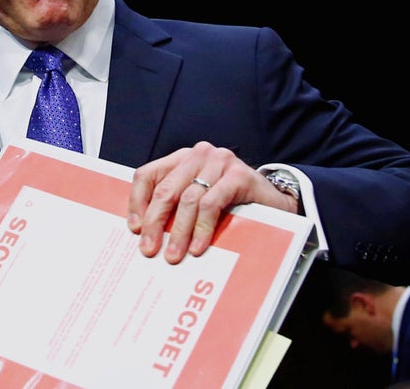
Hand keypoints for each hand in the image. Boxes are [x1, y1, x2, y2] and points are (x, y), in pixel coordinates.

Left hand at [126, 141, 297, 263]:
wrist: (274, 202)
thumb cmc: (231, 203)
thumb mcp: (198, 199)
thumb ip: (175, 205)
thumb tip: (146, 233)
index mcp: (182, 158)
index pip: (148, 175)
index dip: (137, 202)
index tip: (135, 229)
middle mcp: (199, 155)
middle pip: (166, 189)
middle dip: (155, 222)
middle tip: (150, 249)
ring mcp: (220, 162)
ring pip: (188, 199)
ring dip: (179, 232)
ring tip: (175, 255)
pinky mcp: (239, 175)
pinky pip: (212, 204)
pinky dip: (202, 228)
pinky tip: (198, 247)